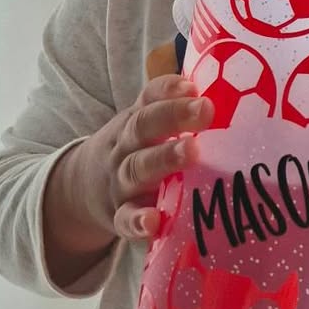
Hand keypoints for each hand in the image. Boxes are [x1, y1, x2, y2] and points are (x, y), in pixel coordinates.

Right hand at [82, 73, 213, 240]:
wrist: (79, 188)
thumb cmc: (132, 152)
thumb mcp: (142, 127)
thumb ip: (175, 111)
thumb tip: (230, 91)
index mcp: (135, 121)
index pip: (149, 98)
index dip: (169, 89)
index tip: (193, 86)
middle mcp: (125, 146)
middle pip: (143, 126)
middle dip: (174, 116)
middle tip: (206, 110)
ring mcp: (120, 181)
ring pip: (137, 167)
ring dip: (164, 158)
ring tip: (192, 151)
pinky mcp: (117, 216)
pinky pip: (125, 219)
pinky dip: (138, 221)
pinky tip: (153, 221)